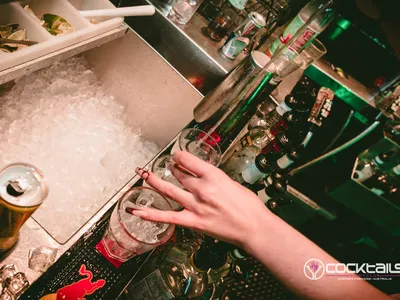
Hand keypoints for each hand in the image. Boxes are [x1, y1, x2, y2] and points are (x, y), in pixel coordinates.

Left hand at [134, 151, 272, 247]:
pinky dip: (150, 214)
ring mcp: (195, 205)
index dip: (178, 156)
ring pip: (168, 189)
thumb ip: (214, 178)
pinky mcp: (193, 221)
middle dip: (172, 168)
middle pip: (178, 173)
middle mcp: (201, 188)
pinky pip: (167, 217)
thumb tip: (202, 176)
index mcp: (213, 175)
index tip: (176, 156)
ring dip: (154, 181)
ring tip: (145, 174)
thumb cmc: (249, 206)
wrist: (254, 227)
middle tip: (168, 166)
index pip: (187, 159)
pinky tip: (136, 210)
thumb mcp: (232, 183)